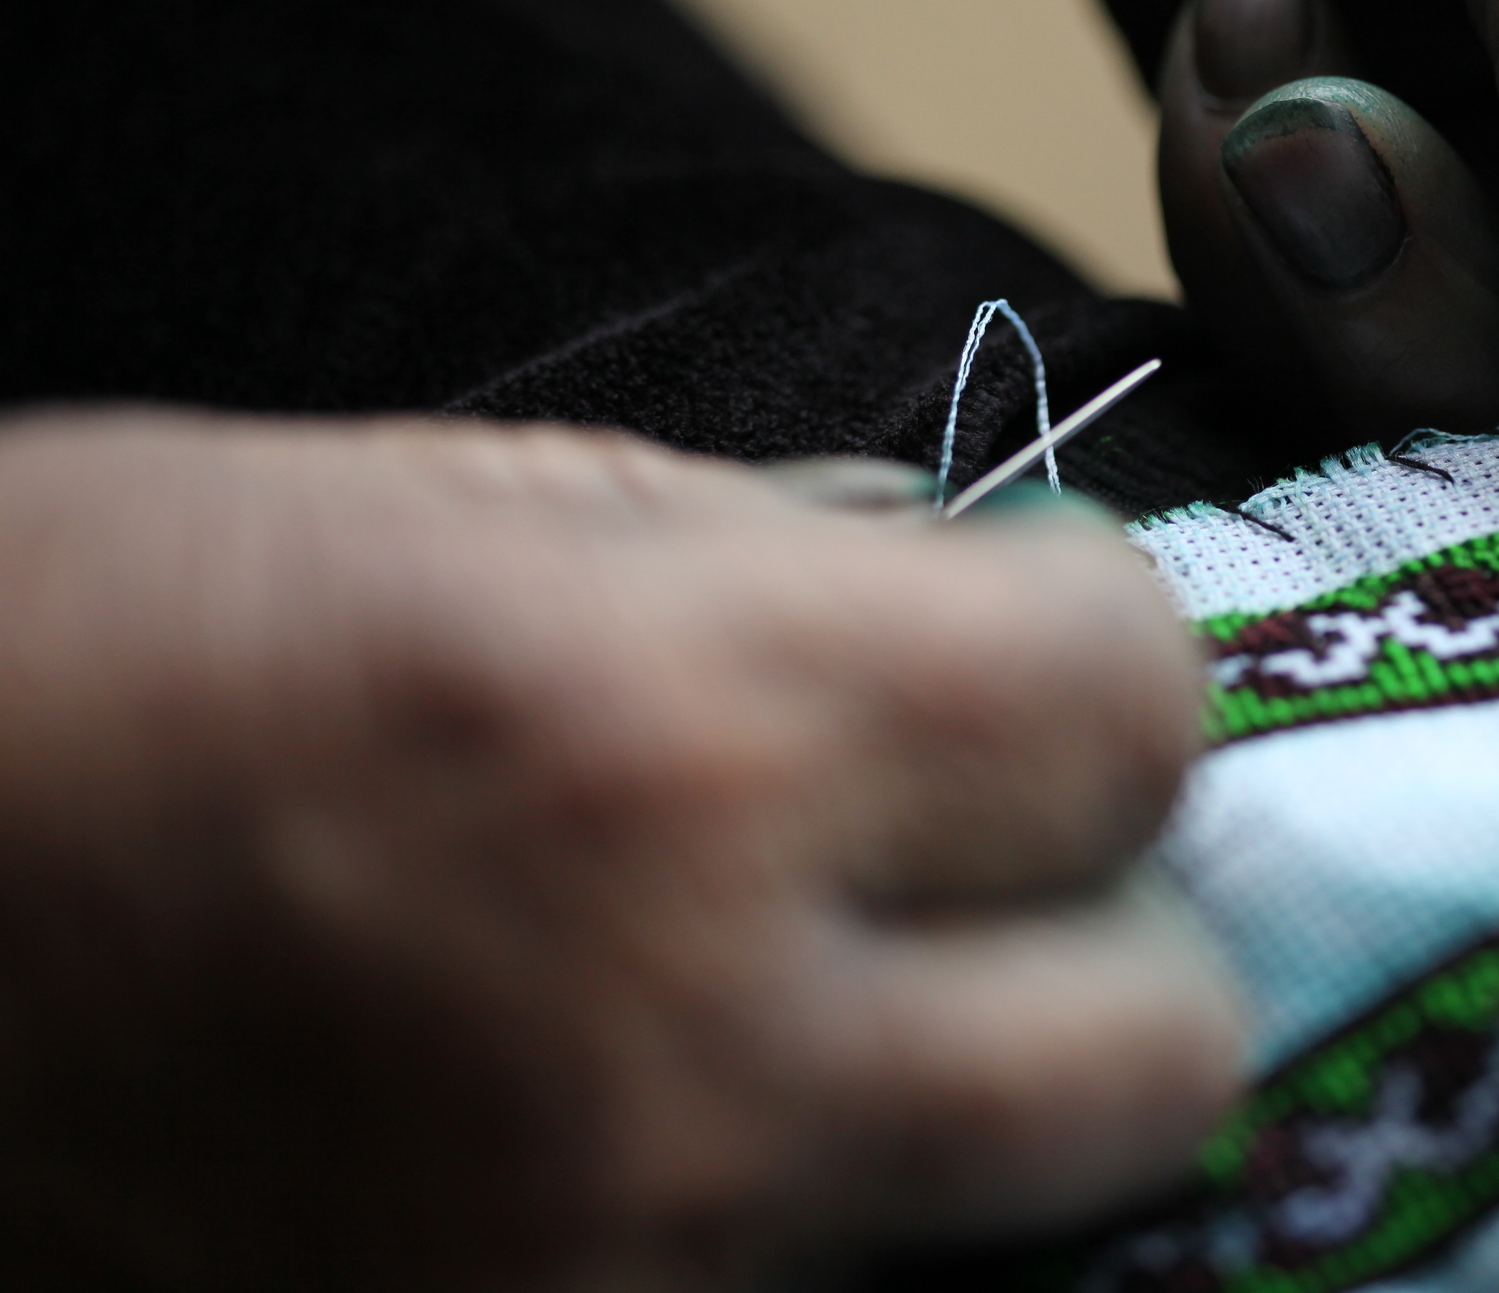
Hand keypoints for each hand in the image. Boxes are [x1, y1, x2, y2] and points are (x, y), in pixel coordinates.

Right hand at [0, 412, 1237, 1289]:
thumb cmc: (54, 671)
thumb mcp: (394, 509)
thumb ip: (742, 549)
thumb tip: (964, 587)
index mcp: (658, 738)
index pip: (1130, 712)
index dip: (1097, 659)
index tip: (1033, 650)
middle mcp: (684, 1049)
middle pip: (1163, 1037)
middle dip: (1106, 929)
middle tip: (980, 868)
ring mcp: (621, 1288)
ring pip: (1019, 1215)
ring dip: (957, 1100)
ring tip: (777, 1003)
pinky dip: (800, 1216)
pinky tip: (655, 1120)